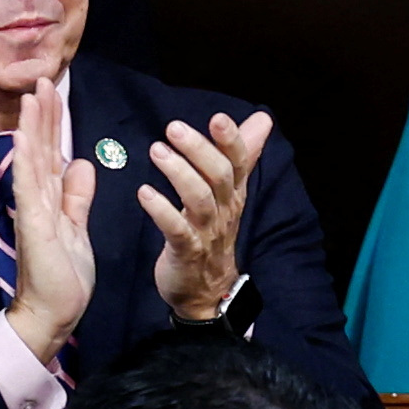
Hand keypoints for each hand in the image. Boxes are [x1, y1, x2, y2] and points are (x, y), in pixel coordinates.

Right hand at [0, 74, 99, 363]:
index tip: (53, 92)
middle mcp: (37, 199)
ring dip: (32, 127)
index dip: (52, 122)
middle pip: (40, 148)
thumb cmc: (63, 276)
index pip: (52, 152)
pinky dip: (27, 161)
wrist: (53, 313)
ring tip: (32, 95)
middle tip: (42, 78)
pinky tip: (23, 136)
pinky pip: (29, 188)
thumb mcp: (76, 227)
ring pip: (33, 160)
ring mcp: (33, 211)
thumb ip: (77, 197)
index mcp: (50, 199)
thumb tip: (82, 164)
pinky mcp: (34, 226)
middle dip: (42, 114)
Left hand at [139, 106, 273, 322]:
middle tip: (174, 128)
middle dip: (199, 150)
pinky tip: (144, 193)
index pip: (239, 163)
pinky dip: (161, 211)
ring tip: (156, 151)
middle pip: (219, 177)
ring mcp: (207, 232)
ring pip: (199, 200)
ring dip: (179, 174)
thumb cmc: (213, 232)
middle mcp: (224, 210)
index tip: (219, 118)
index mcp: (233, 193)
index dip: (232, 140)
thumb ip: (243, 154)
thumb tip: (264, 118)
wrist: (207, 291)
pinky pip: (177, 230)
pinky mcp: (187, 252)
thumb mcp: (230, 191)